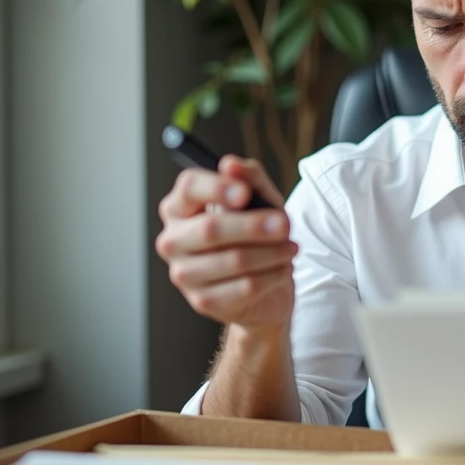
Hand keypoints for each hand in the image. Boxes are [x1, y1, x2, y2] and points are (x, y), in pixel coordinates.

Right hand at [155, 155, 295, 332]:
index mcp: (180, 207)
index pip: (188, 188)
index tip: (245, 193)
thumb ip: (250, 178)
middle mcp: (173, 240)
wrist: (264, 288)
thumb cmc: (256, 236)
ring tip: (291, 248)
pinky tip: (283, 269)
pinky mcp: (203, 301)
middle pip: (210, 229)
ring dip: (272, 253)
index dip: (217, 188)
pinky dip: (273, 275)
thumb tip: (230, 164)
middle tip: (285, 224)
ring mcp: (184, 274)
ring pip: (234, 260)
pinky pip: (245, 287)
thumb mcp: (261, 201)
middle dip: (254, 226)